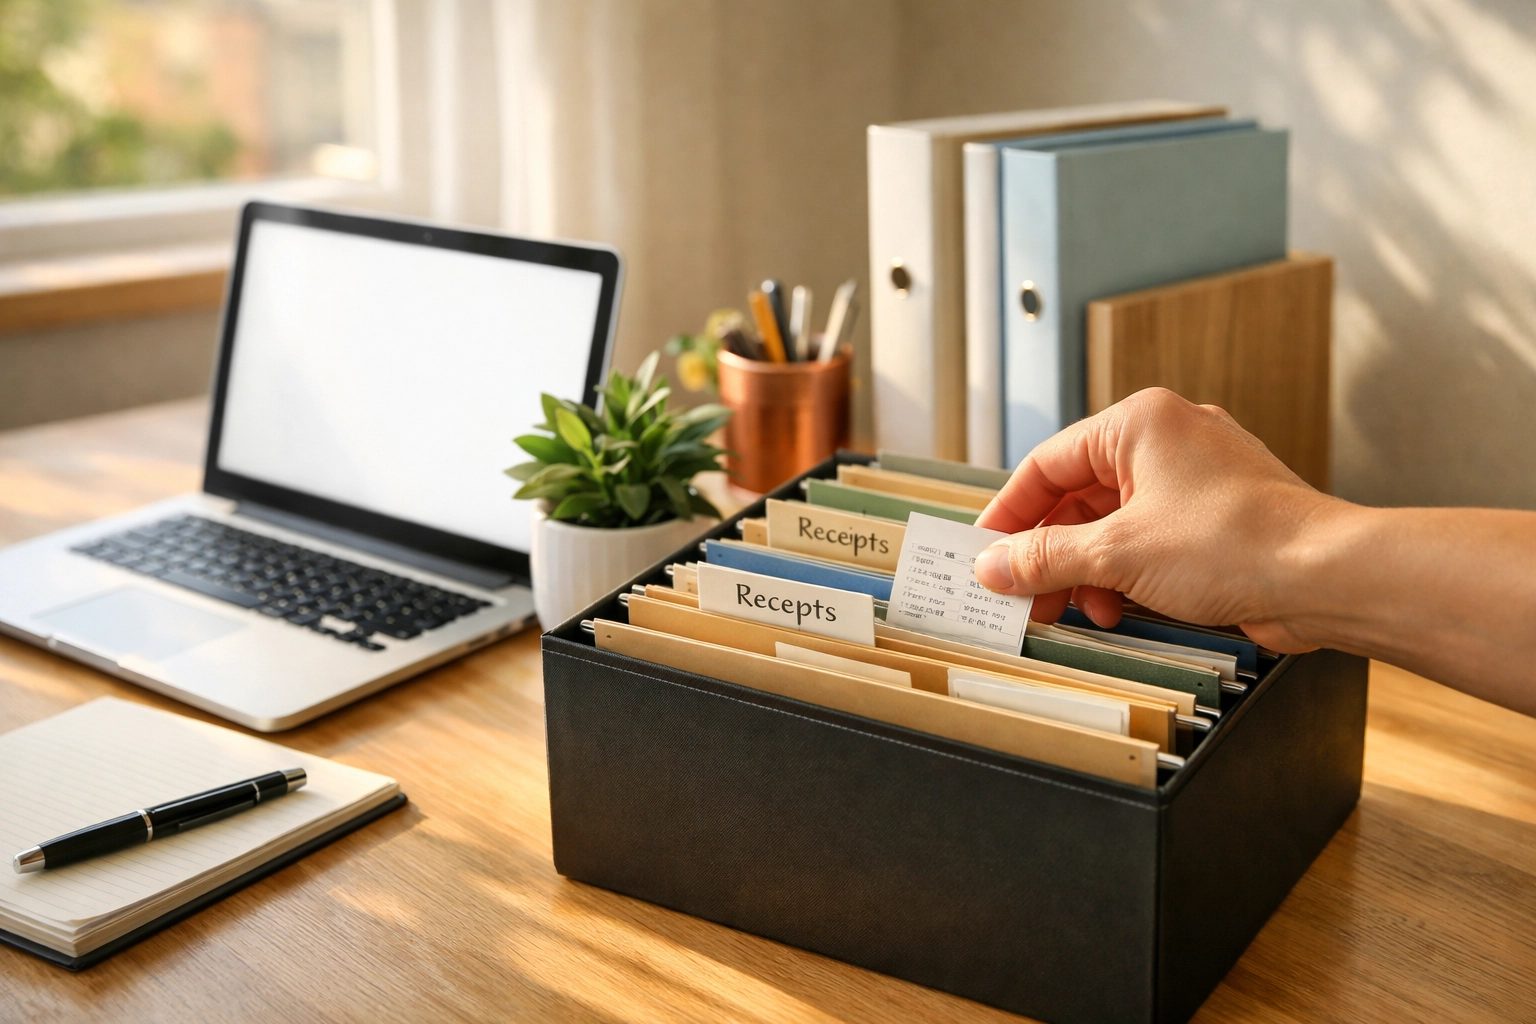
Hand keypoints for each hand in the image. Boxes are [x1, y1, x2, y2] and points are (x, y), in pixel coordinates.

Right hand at [972, 388, 1342, 651]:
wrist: (1326, 576)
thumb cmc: (1236, 542)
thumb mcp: (1117, 553)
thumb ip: (1045, 557)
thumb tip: (993, 566)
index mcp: (1138, 424)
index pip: (1046, 463)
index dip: (1008, 513)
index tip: (983, 553)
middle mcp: (1167, 441)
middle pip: (1078, 498)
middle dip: (1048, 552)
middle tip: (1019, 595)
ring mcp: (1195, 481)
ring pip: (1112, 524)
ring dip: (1085, 571)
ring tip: (1070, 611)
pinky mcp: (1216, 520)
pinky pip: (1147, 543)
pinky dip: (1123, 575)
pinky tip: (1116, 609)